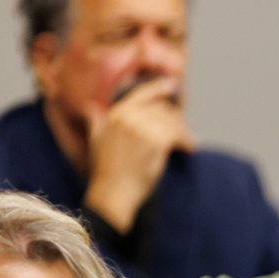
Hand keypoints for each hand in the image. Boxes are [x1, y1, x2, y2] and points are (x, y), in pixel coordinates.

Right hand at [83, 75, 195, 234]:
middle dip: (175, 118)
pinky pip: (177, 135)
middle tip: (183, 129)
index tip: (172, 85)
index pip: (142, 94)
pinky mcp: (156, 143)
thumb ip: (95, 121)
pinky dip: (186, 141)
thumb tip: (89, 107)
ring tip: (188, 141)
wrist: (112, 193)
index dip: (159, 87)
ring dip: (183, 131)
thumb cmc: (105, 170)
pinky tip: (189, 148)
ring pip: (172, 121)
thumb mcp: (95, 140)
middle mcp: (129, 117)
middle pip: (162, 109)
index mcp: (115, 113)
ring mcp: (143, 129)